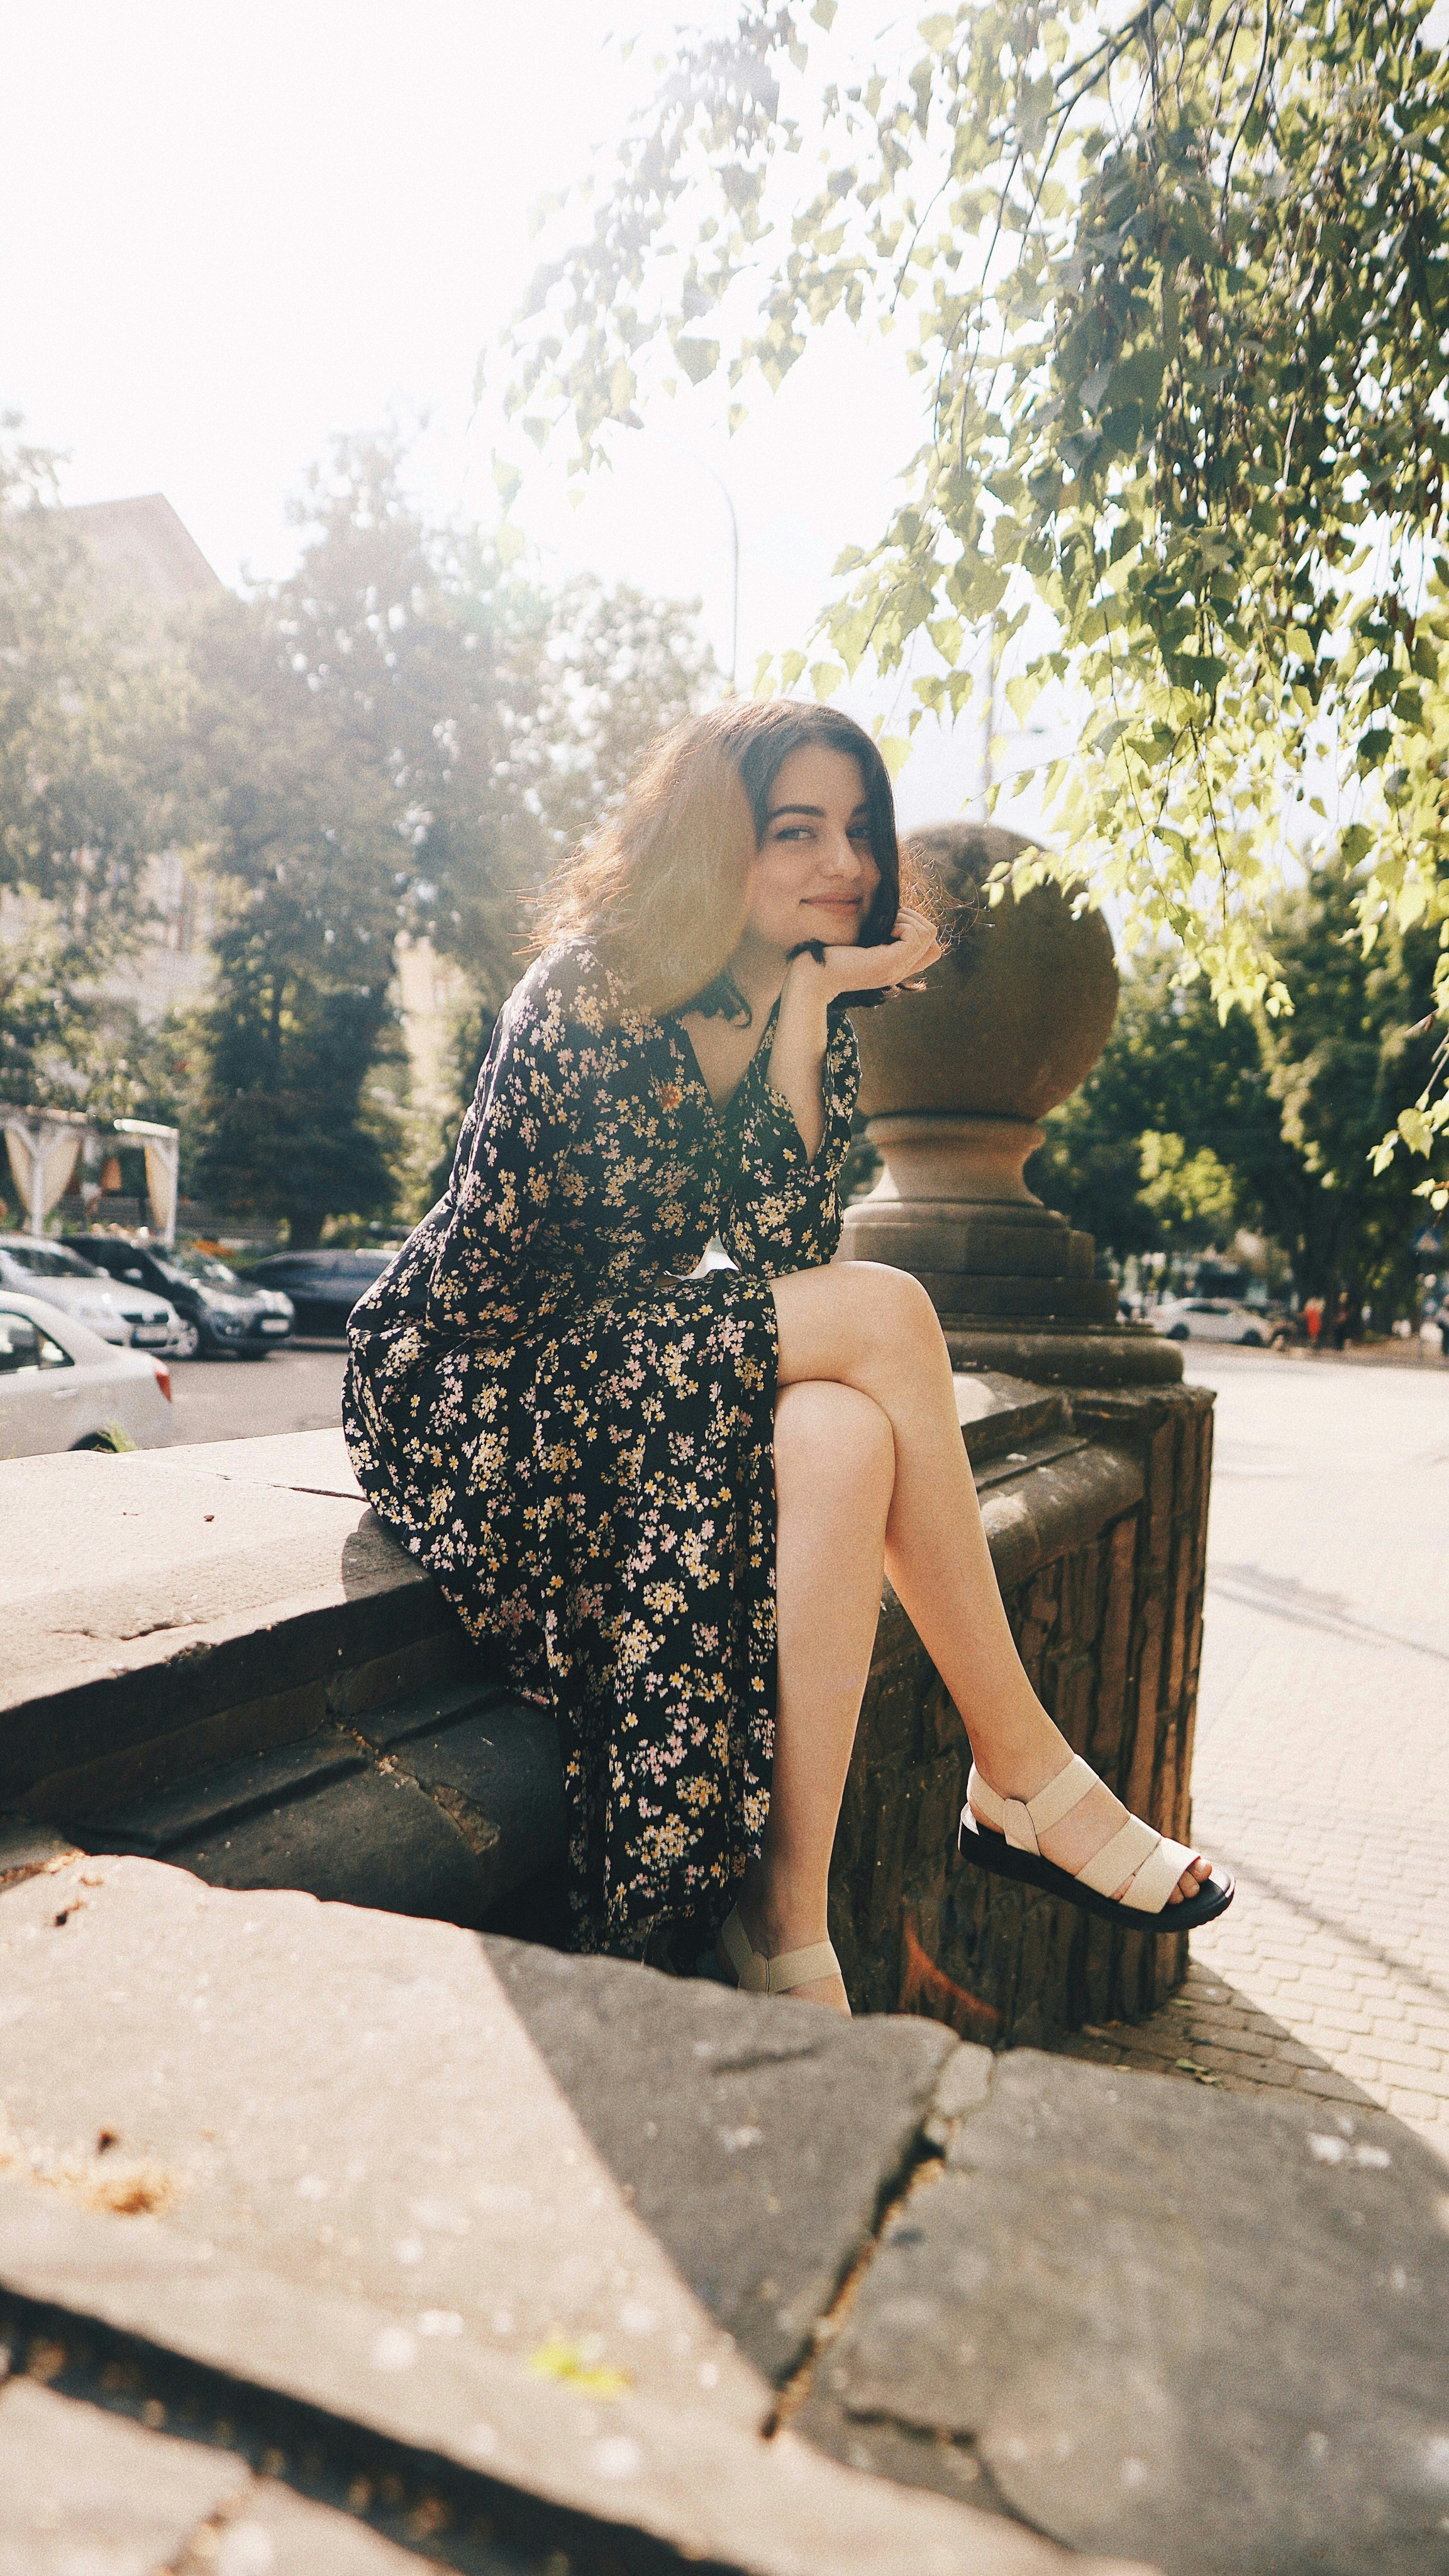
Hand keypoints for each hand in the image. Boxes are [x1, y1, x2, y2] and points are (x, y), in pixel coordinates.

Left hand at [792, 906, 943, 1003]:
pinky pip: (915, 935)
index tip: (891, 923)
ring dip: (909, 919)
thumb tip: (896, 911)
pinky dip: (901, 923)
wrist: (812, 976)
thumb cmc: (829, 955)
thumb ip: (880, 933)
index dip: (917, 928)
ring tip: (885, 923)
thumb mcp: (861, 940)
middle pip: (935, 941)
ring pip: (929, 933)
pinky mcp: (888, 963)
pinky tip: (882, 928)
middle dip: (915, 920)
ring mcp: (896, 969)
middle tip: (888, 921)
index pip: (932, 950)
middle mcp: (900, 971)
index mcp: (895, 967)